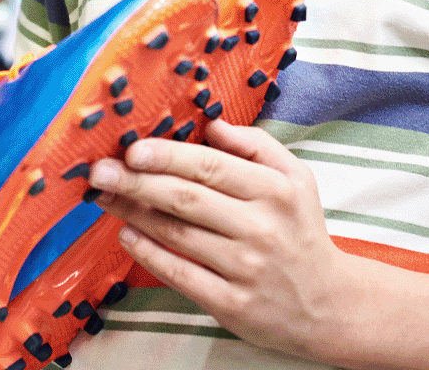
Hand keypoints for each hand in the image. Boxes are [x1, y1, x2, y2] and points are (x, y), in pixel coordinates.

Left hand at [88, 120, 349, 359]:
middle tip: (100, 171)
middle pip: (187, 199)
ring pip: (178, 234)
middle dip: (138, 182)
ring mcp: (246, 269)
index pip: (212, 167)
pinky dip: (150, 254)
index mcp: (276, 191)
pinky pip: (181, 275)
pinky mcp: (232, 304)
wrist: (328, 305)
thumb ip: (256, 145)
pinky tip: (127, 235)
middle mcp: (261, 228)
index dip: (169, 156)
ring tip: (106, 197)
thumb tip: (211, 124)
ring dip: (135, 214)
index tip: (133, 149)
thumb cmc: (301, 231)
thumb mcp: (296, 179)